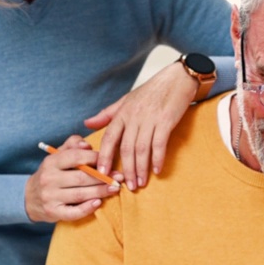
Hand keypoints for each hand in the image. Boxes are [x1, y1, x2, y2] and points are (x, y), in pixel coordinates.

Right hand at [24, 135, 120, 222]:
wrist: (29, 198)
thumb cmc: (51, 175)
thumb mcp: (56, 157)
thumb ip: (72, 146)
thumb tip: (87, 144)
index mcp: (51, 162)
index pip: (76, 157)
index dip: (95, 158)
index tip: (110, 160)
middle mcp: (49, 179)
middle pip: (81, 177)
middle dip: (103, 177)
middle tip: (118, 178)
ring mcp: (50, 197)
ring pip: (80, 194)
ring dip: (100, 192)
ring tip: (115, 189)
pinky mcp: (53, 212)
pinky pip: (73, 212)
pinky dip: (87, 208)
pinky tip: (99, 203)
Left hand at [84, 61, 199, 191]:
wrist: (176, 79)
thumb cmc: (151, 91)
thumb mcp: (126, 100)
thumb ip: (107, 114)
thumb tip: (87, 123)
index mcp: (123, 113)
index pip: (109, 138)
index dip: (105, 156)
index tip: (101, 172)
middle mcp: (134, 117)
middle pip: (126, 148)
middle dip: (126, 169)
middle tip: (127, 186)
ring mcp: (150, 119)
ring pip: (142, 149)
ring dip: (141, 169)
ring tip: (141, 183)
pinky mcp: (166, 121)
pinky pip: (159, 144)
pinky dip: (158, 159)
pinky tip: (158, 170)